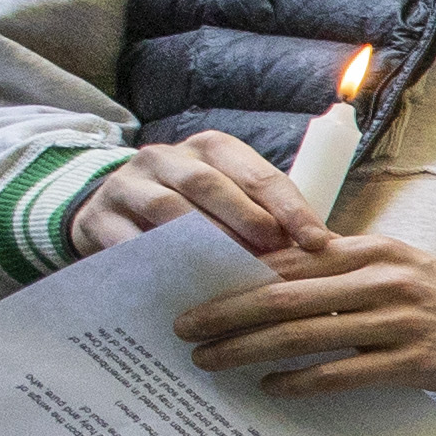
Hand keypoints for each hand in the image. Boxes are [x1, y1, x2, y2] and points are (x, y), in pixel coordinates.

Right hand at [69, 132, 320, 259]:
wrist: (111, 215)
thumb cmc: (193, 214)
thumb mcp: (232, 206)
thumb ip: (274, 222)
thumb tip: (337, 256)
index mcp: (213, 150)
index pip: (259, 174)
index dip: (291, 209)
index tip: (320, 242)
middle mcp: (168, 157)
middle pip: (210, 184)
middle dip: (246, 219)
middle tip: (274, 253)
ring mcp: (128, 184)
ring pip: (166, 208)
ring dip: (200, 241)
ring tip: (230, 272)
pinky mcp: (98, 217)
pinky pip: (125, 240)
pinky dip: (153, 262)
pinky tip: (178, 286)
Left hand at [178, 238, 435, 397]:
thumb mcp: (395, 267)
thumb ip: (338, 266)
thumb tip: (264, 274)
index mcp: (374, 250)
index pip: (290, 261)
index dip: (237, 277)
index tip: (196, 293)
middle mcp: (386, 280)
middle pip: (286, 297)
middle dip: (227, 314)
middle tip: (184, 330)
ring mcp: (401, 322)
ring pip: (306, 335)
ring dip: (249, 349)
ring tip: (211, 361)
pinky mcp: (414, 363)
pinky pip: (343, 374)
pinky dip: (301, 381)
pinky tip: (271, 387)